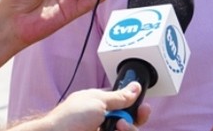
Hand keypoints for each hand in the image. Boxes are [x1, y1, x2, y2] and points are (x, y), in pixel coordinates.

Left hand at [8, 82, 149, 130]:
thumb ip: (120, 97)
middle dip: (133, 121)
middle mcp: (103, 119)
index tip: (143, 108)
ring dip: (127, 129)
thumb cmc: (69, 118)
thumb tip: (136, 86)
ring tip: (116, 129)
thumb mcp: (98, 101)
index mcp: (101, 104)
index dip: (136, 107)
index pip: (125, 105)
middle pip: (130, 121)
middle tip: (124, 124)